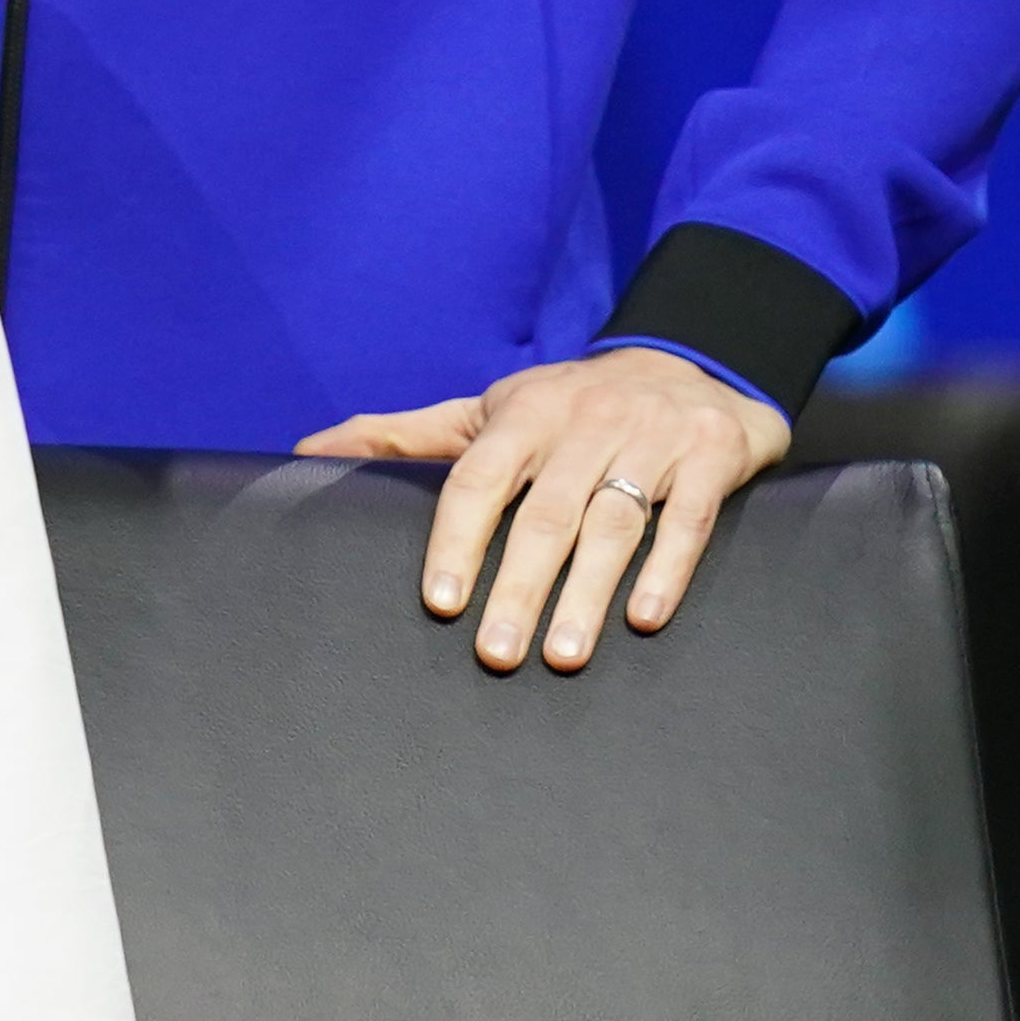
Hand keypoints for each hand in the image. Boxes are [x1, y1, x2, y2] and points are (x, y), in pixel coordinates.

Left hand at [301, 343, 792, 672]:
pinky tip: (645, 620)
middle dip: (517, 587)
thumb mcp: (489, 410)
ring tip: (562, 657)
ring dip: (586, 594)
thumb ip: (405, 437)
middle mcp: (584, 424)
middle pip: (544, 515)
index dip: (456, 540)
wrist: (691, 363)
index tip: (439, 602)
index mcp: (523, 414)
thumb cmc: (568, 405)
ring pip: (613, 524)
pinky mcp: (712, 457)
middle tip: (494, 654)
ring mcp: (651, 440)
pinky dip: (668, 570)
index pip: (477, 479)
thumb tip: (308, 455)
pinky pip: (689, 520)